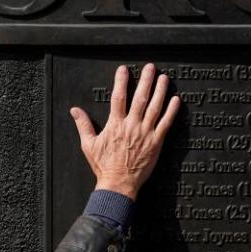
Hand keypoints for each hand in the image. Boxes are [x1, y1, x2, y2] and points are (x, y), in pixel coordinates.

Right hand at [70, 63, 179, 200]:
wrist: (118, 183)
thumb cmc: (103, 166)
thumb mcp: (88, 144)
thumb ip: (83, 125)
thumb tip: (74, 110)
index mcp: (115, 124)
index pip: (118, 97)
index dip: (121, 81)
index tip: (124, 69)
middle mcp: (131, 125)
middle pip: (140, 98)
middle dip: (146, 80)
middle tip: (151, 67)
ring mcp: (145, 133)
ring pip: (155, 107)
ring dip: (160, 91)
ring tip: (164, 78)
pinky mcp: (156, 142)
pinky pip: (166, 123)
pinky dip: (171, 111)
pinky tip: (175, 100)